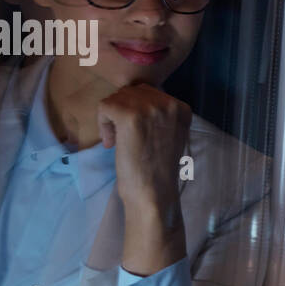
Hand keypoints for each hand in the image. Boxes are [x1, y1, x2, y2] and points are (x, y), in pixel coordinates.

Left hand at [97, 83, 191, 274]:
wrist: (154, 193)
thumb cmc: (159, 171)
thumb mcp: (169, 135)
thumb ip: (160, 117)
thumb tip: (134, 100)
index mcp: (182, 108)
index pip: (149, 94)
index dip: (136, 112)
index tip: (137, 135)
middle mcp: (168, 103)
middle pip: (132, 92)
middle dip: (122, 112)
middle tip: (123, 138)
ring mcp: (150, 108)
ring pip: (117, 97)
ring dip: (111, 118)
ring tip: (117, 141)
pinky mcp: (129, 115)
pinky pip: (104, 106)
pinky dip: (102, 124)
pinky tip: (111, 143)